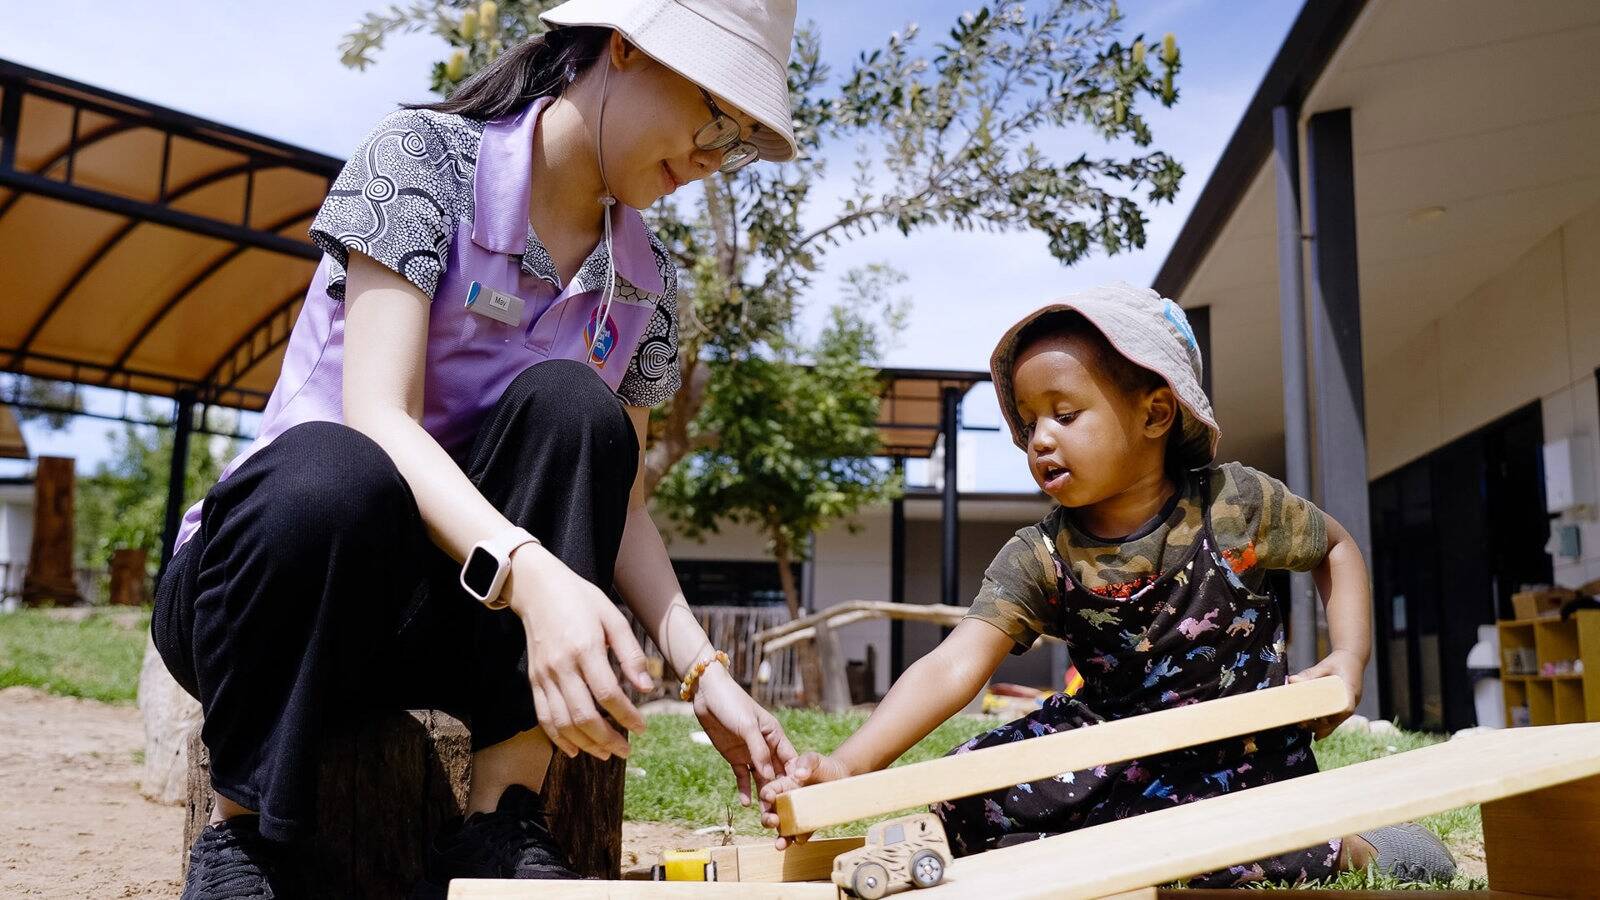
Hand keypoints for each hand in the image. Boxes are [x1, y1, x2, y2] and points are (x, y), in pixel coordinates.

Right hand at [508, 544, 653, 760]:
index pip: (608, 694)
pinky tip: (574, 750)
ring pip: (562, 722)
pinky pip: (543, 716)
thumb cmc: (581, 599)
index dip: (627, 716)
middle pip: (583, 715)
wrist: (538, 589)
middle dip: (607, 739)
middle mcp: (562, 666)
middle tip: (626, 751)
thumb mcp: (613, 617)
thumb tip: (646, 688)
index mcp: (585, 648)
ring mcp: (544, 676)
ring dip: (585, 744)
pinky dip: (558, 738)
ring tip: (605, 754)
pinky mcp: (534, 681)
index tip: (643, 728)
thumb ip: (630, 654)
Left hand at [691, 662, 795, 811]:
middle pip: (777, 773)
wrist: (707, 695)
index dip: (796, 778)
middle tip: (782, 812)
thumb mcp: (747, 726)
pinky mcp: (734, 757)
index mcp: (775, 735)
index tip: (800, 797)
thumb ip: (759, 751)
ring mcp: (750, 753)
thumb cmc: (732, 703)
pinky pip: (742, 777)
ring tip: (765, 815)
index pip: (791, 760)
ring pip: (760, 779)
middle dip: (780, 792)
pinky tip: (747, 804)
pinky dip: (745, 789)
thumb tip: (770, 777)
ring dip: (763, 795)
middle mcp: (766, 746)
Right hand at [758, 752, 852, 849]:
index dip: (766, 795)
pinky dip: (799, 839)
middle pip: (771, 813)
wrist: (843, 778)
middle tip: (772, 821)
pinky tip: (799, 840)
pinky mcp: (810, 824)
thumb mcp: (815, 759)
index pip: (769, 791)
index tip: (768, 797)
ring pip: (783, 828)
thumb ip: (806, 761)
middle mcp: (787, 802)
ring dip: (780, 837)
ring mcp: (798, 815)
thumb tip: (799, 773)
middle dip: (767, 819)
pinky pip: (802, 834)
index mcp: (783, 785)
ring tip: (780, 844)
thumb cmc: (825, 766)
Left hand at [1289, 648, 1364, 738]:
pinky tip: (1315, 734)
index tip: (1317, 722)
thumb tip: (1291, 680)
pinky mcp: (1344, 705)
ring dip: (1321, 726)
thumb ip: (1309, 674)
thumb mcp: (1324, 665)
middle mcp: (1352, 701)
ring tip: (1302, 725)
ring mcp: (1349, 704)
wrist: (1352, 658)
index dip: (1332, 718)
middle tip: (1301, 724)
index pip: (1345, 708)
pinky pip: (1335, 718)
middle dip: (1319, 725)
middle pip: (1337, 719)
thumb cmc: (1338, 661)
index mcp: (1350, 690)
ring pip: (1336, 721)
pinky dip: (1325, 725)